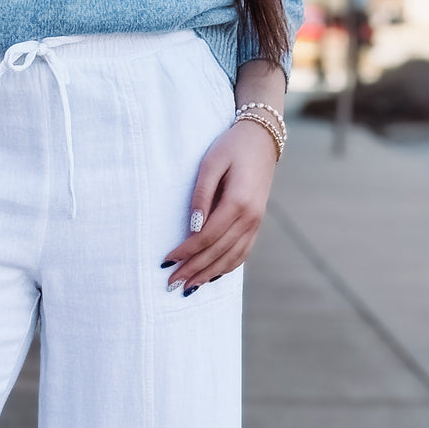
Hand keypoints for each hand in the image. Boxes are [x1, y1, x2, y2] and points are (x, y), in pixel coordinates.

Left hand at [162, 117, 279, 292]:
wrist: (261, 139)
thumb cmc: (230, 148)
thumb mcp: (210, 163)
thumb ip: (201, 196)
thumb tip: (193, 228)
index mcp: (238, 203)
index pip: (207, 237)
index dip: (186, 252)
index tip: (167, 261)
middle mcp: (251, 217)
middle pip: (218, 252)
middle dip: (193, 270)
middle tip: (171, 283)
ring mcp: (256, 223)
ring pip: (231, 258)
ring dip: (208, 275)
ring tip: (188, 288)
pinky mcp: (257, 224)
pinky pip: (242, 253)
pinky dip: (226, 268)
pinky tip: (211, 276)